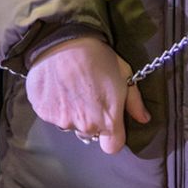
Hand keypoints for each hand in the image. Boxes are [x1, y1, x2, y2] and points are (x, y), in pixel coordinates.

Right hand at [26, 36, 149, 155]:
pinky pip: (50, 114)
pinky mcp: (43, 112)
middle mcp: (84, 126)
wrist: (62, 41)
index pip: (112, 147)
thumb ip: (134, 101)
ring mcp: (61, 120)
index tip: (108, 122)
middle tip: (87, 97)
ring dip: (70, 112)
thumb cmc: (97, 56)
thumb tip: (144, 118)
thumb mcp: (123, 74)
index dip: (112, 136)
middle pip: (89, 133)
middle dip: (90, 120)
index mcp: (108, 120)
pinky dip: (53, 105)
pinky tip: (56, 86)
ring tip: (70, 89)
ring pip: (68, 124)